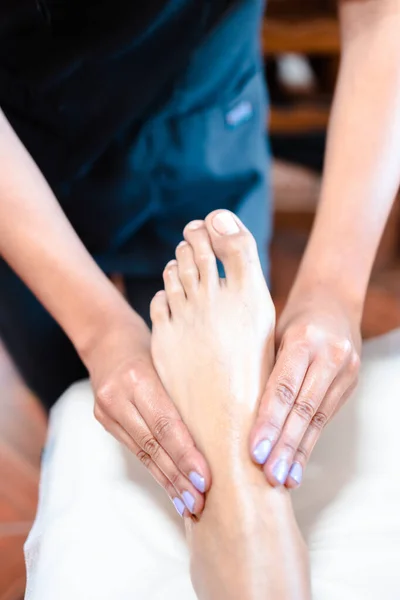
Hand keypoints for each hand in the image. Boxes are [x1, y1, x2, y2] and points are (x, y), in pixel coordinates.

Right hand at [84, 310, 210, 515]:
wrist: (107, 338)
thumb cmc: (153, 344)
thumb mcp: (172, 357)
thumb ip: (191, 388)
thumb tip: (229, 426)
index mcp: (137, 375)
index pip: (164, 423)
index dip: (185, 454)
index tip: (206, 479)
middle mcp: (117, 395)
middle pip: (152, 444)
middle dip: (178, 477)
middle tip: (201, 504)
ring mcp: (106, 410)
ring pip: (143, 453)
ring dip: (168, 482)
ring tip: (189, 506)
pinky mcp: (104, 421)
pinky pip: (136, 450)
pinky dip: (157, 471)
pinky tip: (173, 488)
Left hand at [250, 288, 361, 486]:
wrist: (333, 303)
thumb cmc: (290, 319)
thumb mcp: (273, 333)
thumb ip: (261, 368)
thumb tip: (231, 413)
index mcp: (304, 338)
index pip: (284, 386)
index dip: (269, 421)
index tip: (254, 451)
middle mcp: (330, 355)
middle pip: (304, 407)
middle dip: (285, 445)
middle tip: (268, 475)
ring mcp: (346, 371)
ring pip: (318, 418)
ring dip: (299, 452)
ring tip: (282, 479)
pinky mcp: (351, 384)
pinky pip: (325, 419)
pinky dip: (309, 443)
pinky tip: (296, 466)